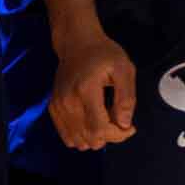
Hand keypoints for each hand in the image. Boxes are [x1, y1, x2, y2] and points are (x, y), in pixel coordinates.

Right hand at [49, 31, 136, 149]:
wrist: (77, 44)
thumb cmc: (104, 54)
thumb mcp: (124, 69)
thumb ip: (127, 97)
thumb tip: (125, 124)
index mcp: (86, 90)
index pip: (99, 129)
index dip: (118, 135)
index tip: (131, 127)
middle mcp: (67, 102)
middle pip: (88, 138)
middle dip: (110, 137)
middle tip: (122, 124)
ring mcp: (58, 106)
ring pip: (77, 140)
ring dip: (96, 138)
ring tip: (109, 122)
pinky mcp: (53, 108)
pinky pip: (66, 135)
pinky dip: (83, 136)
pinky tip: (94, 123)